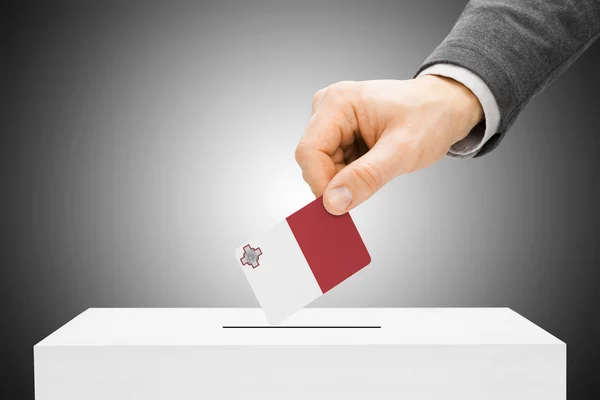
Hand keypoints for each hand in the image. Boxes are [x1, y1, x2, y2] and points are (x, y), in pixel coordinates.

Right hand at [295, 76, 483, 214]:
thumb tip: (333, 202)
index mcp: (338, 102)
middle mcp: (328, 107)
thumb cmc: (430, 117)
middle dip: (337, 181)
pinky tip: (373, 163)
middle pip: (313, 160)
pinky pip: (333, 164)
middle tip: (371, 183)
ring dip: (346, 178)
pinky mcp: (338, 132)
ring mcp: (332, 119)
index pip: (309, 152)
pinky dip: (351, 174)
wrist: (445, 107)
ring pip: (322, 166)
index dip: (321, 183)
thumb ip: (366, 177)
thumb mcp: (403, 151)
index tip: (341, 205)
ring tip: (378, 166)